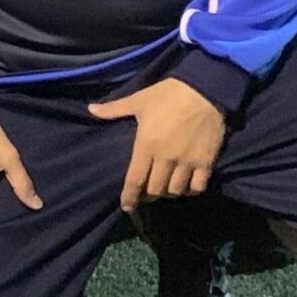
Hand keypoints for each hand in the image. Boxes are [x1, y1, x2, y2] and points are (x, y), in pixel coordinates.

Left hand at [88, 77, 225, 211]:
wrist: (205, 90)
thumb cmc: (168, 94)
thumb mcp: (138, 100)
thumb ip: (115, 109)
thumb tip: (91, 109)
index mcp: (146, 144)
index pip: (135, 179)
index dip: (129, 196)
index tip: (126, 207)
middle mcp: (166, 158)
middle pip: (155, 189)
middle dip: (149, 195)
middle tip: (146, 194)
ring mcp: (187, 161)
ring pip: (176, 190)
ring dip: (169, 193)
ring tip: (165, 188)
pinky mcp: (206, 161)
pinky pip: (198, 187)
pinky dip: (191, 190)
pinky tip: (187, 186)